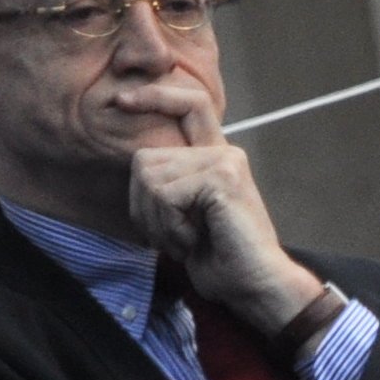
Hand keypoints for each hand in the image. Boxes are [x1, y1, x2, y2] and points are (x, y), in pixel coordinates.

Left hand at [119, 86, 320, 331]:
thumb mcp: (185, 214)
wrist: (255, 283)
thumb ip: (168, 184)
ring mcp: (225, 162)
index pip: (190, 105)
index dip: (155, 95)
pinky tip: (195, 240)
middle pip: (145, 159)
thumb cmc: (219, 257)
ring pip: (149, 179)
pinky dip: (170, 226)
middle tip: (174, 234)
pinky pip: (165, 195)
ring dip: (157, 220)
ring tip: (188, 238)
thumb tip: (138, 164)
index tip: (123, 99)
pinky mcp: (222, 178)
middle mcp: (223, 152)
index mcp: (216, 157)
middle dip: (143, 206)